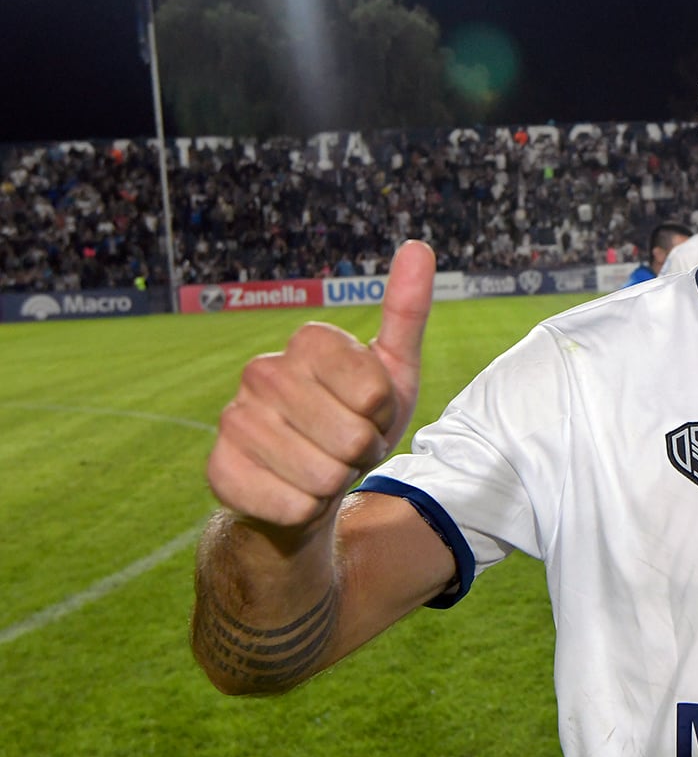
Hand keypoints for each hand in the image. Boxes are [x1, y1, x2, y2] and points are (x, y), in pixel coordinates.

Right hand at [206, 241, 435, 531]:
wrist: (307, 484)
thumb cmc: (357, 422)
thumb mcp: (394, 371)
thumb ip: (407, 311)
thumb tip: (419, 246)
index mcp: (308, 340)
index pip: (374, 392)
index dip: (383, 416)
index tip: (370, 413)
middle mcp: (262, 371)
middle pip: (351, 437)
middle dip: (362, 454)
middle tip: (348, 448)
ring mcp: (234, 418)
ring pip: (323, 476)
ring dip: (336, 484)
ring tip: (323, 469)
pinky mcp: (219, 469)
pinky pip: (292, 506)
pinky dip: (306, 511)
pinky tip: (294, 494)